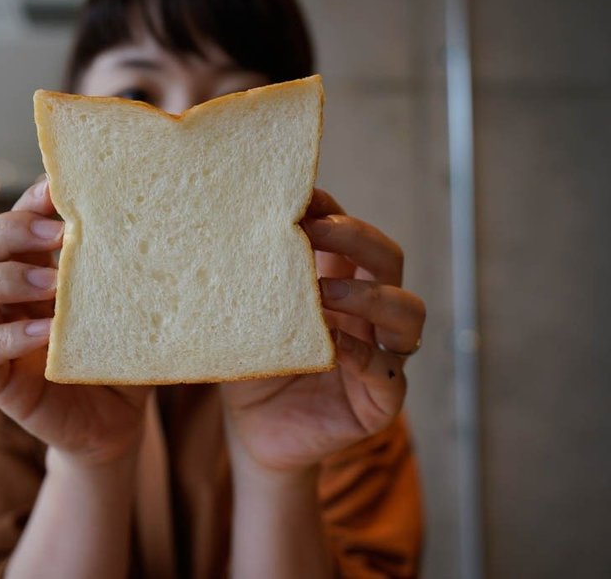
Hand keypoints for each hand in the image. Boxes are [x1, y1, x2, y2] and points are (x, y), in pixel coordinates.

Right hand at [0, 181, 150, 465]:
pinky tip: (45, 333)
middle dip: (6, 231)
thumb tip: (141, 214)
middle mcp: (2, 298)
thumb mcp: (124, 303)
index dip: (27, 202)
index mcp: (29, 268)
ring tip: (52, 284)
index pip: (10, 221)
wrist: (119, 419)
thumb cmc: (121, 352)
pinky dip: (4, 337)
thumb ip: (119, 265)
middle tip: (57, 234)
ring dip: (0, 280)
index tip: (59, 192)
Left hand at [220, 188, 424, 473]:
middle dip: (356, 237)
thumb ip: (249, 279)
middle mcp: (367, 312)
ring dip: (368, 294)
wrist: (252, 432)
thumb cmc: (251, 366)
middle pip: (389, 258)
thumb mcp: (246, 316)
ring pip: (408, 311)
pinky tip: (331, 346)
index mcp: (340, 282)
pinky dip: (362, 354)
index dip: (332, 210)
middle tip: (314, 230)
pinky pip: (388, 372)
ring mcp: (382, 353)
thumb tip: (221, 226)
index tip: (298, 196)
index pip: (349, 234)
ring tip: (325, 293)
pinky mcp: (381, 399)